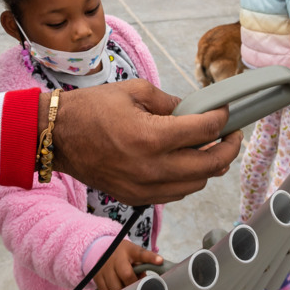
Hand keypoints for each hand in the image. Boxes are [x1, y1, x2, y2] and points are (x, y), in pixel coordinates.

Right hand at [46, 80, 240, 204]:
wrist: (57, 137)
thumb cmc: (91, 110)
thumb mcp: (134, 92)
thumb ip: (170, 102)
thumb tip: (194, 111)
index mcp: (152, 137)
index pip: (205, 131)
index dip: (222, 120)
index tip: (226, 112)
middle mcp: (152, 168)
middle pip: (210, 165)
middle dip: (229, 148)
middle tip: (232, 134)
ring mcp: (144, 187)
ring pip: (196, 184)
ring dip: (209, 167)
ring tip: (210, 148)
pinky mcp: (136, 198)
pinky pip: (175, 194)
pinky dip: (187, 179)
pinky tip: (185, 163)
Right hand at [94, 240, 162, 289]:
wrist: (102, 250)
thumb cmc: (125, 255)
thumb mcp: (135, 254)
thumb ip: (143, 266)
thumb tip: (147, 283)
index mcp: (129, 251)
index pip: (141, 253)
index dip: (151, 258)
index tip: (160, 261)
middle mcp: (115, 258)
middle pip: (126, 274)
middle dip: (134, 285)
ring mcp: (104, 268)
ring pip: (115, 286)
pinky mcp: (97, 277)